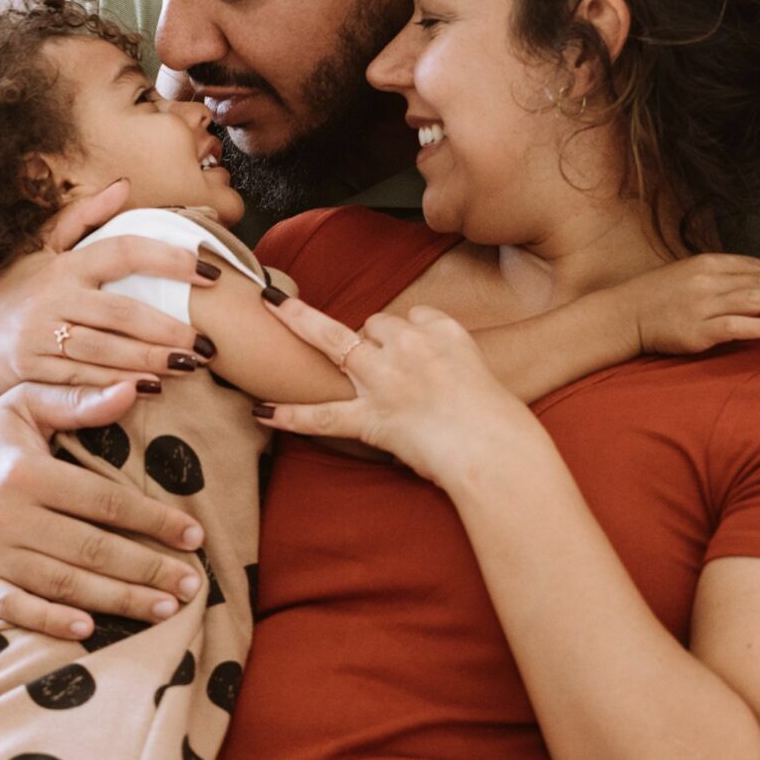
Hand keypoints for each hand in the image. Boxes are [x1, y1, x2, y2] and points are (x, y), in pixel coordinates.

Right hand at [0, 179, 215, 414]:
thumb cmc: (14, 292)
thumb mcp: (42, 249)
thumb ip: (83, 218)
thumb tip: (123, 185)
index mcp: (64, 264)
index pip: (123, 251)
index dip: (168, 258)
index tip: (209, 271)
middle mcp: (52, 297)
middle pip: (121, 312)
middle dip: (169, 329)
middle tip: (208, 343)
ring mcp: (41, 335)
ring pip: (106, 350)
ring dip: (152, 360)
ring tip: (191, 366)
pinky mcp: (33, 370)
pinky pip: (84, 377)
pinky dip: (119, 384)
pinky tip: (152, 387)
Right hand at [0, 380, 206, 638]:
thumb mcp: (23, 407)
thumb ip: (76, 401)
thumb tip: (135, 388)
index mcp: (27, 471)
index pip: (105, 500)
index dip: (154, 520)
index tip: (195, 536)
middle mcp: (7, 514)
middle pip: (92, 547)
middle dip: (148, 568)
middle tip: (194, 584)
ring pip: (64, 581)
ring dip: (118, 599)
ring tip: (165, 608)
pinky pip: (14, 607)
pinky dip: (50, 620)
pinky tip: (88, 630)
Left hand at [251, 294, 540, 486]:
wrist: (496, 448)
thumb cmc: (496, 421)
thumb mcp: (482, 374)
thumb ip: (454, 363)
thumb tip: (433, 378)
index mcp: (445, 331)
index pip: (415, 316)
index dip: (407, 334)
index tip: (409, 350)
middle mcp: (410, 345)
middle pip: (376, 322)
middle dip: (366, 333)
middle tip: (345, 335)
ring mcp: (385, 378)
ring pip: (337, 339)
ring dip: (307, 326)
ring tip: (276, 311)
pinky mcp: (371, 417)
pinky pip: (323, 414)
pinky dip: (291, 414)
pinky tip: (262, 410)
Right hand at [622, 254, 759, 355]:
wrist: (622, 314)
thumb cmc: (657, 297)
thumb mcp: (690, 277)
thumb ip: (723, 279)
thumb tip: (758, 285)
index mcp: (708, 264)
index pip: (755, 266)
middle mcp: (708, 280)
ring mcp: (702, 305)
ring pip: (753, 300)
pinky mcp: (696, 330)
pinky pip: (733, 327)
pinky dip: (759, 326)